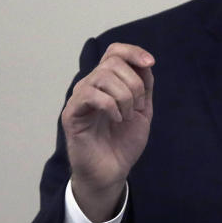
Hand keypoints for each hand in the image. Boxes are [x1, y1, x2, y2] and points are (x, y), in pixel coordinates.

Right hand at [61, 43, 154, 221]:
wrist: (112, 171)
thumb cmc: (123, 142)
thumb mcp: (143, 110)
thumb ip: (144, 86)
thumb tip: (145, 62)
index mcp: (107, 82)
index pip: (114, 51)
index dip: (133, 51)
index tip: (150, 63)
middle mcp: (90, 85)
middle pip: (112, 62)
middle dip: (134, 83)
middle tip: (137, 107)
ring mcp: (79, 98)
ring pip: (103, 76)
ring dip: (124, 96)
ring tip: (126, 116)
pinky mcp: (71, 114)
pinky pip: (91, 95)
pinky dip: (111, 105)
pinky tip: (117, 119)